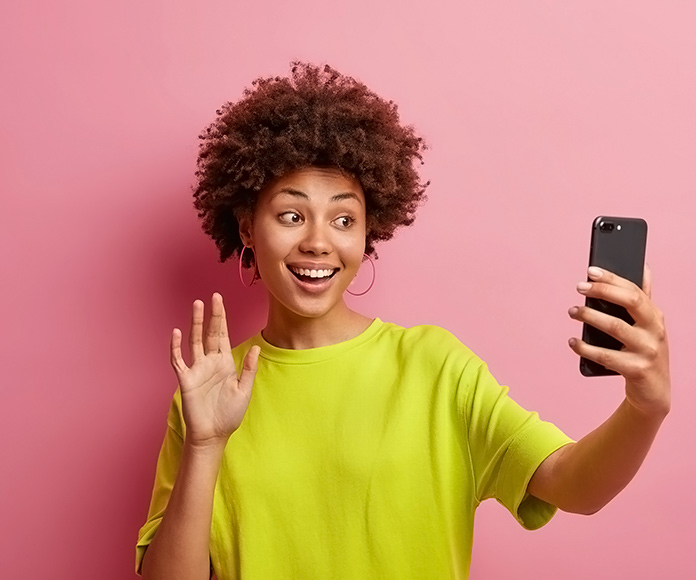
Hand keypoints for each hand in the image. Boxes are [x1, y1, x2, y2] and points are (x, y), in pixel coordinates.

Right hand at [170, 293, 260, 448]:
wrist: (213, 435)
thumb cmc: (229, 415)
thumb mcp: (243, 390)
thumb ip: (248, 369)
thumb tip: (256, 347)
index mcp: (225, 363)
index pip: (222, 335)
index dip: (222, 318)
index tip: (220, 300)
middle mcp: (210, 362)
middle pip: (210, 333)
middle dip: (212, 315)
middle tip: (213, 297)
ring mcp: (197, 370)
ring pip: (195, 341)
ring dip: (195, 324)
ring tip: (197, 306)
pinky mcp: (186, 380)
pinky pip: (179, 360)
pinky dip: (176, 347)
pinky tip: (177, 333)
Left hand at [567, 265, 670, 416]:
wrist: (654, 392)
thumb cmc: (644, 352)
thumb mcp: (647, 325)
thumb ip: (643, 299)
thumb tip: (643, 268)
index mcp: (654, 316)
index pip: (634, 290)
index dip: (612, 279)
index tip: (590, 271)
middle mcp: (655, 330)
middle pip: (629, 302)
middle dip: (603, 291)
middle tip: (579, 287)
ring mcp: (647, 350)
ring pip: (615, 327)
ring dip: (590, 316)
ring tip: (572, 311)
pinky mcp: (636, 369)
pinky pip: (606, 356)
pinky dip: (585, 348)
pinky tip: (573, 343)